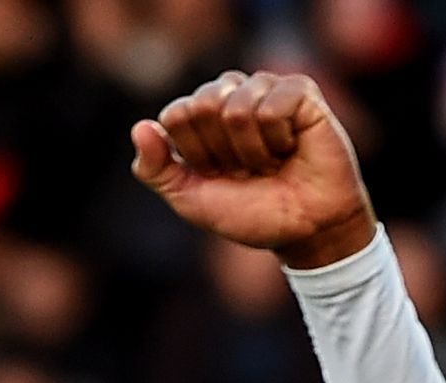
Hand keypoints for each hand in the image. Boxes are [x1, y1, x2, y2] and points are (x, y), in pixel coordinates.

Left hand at [132, 70, 377, 270]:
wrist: (305, 231)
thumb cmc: (252, 214)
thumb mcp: (191, 200)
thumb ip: (156, 170)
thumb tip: (140, 128)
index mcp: (201, 115)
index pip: (177, 115)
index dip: (196, 154)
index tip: (219, 175)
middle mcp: (231, 94)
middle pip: (203, 104)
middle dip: (223, 151)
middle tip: (248, 169)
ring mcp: (266, 88)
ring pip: (238, 108)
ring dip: (254, 151)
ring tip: (273, 162)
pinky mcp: (300, 91)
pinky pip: (272, 107)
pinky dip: (279, 140)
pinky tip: (292, 149)